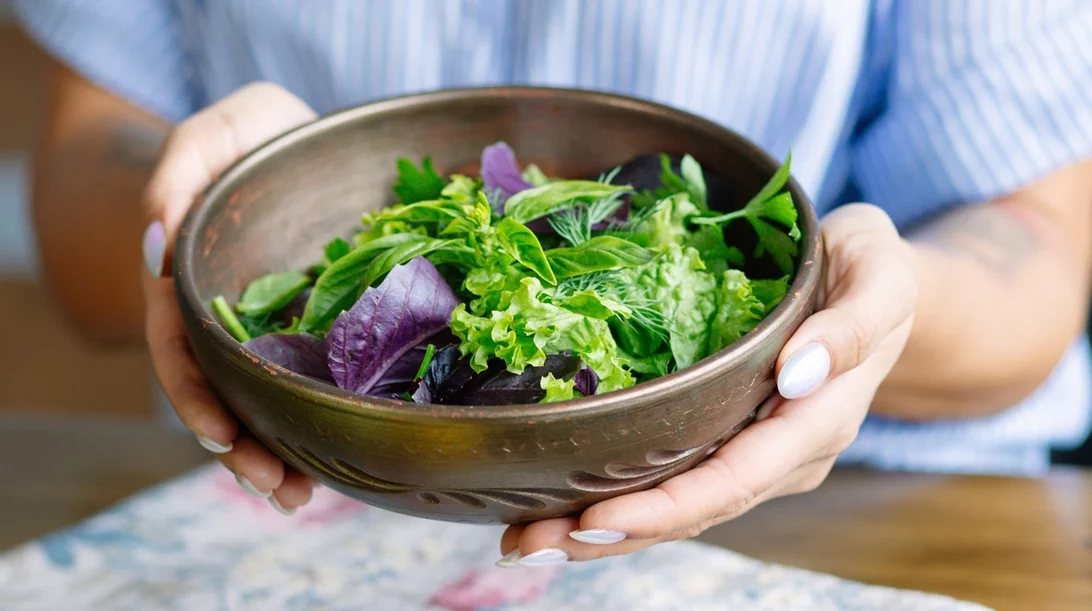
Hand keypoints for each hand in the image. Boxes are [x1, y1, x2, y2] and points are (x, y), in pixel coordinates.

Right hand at [141, 83, 318, 513]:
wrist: (301, 139)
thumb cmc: (252, 132)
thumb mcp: (215, 132)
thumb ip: (179, 171)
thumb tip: (154, 245)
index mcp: (191, 281)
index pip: (181, 349)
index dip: (195, 397)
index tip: (222, 437)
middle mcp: (225, 315)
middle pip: (220, 394)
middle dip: (242, 449)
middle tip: (278, 491)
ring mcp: (268, 327)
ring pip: (260, 402)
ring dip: (274, 454)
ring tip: (299, 498)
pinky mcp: (311, 329)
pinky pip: (305, 384)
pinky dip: (311, 425)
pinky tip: (329, 464)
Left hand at [497, 203, 917, 566]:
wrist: (874, 283)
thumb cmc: (872, 269)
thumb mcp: (881, 275)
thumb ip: (852, 327)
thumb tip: (799, 375)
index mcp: (817, 422)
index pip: (735, 480)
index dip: (665, 507)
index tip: (594, 519)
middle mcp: (781, 454)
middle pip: (693, 510)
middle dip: (609, 533)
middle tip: (527, 543)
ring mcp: (752, 451)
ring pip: (676, 506)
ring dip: (599, 530)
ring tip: (525, 540)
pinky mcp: (728, 437)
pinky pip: (673, 477)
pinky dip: (616, 498)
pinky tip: (560, 506)